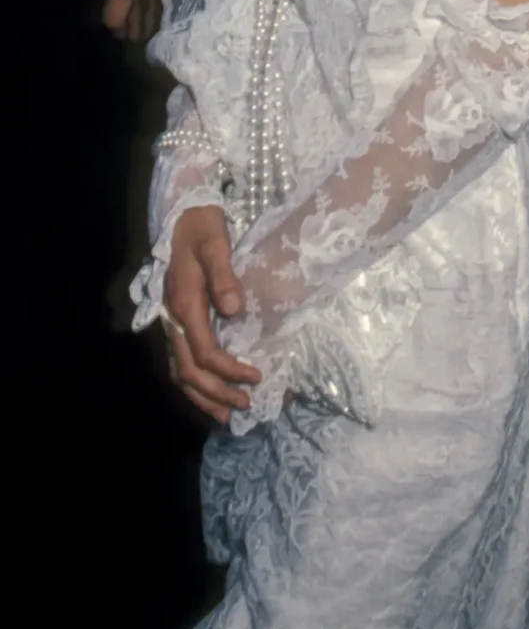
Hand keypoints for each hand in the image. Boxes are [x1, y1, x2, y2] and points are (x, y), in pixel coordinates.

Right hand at [162, 204, 259, 423]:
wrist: (183, 214)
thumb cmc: (202, 228)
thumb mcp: (216, 245)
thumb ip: (224, 276)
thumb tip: (234, 309)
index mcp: (185, 306)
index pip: (205, 353)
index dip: (230, 370)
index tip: (256, 377)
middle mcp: (173, 320)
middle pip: (189, 371)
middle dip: (216, 393)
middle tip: (245, 405)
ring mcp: (171, 322)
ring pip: (180, 371)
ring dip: (202, 395)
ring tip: (225, 414)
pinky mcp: (176, 319)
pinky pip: (180, 360)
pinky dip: (193, 381)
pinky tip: (209, 390)